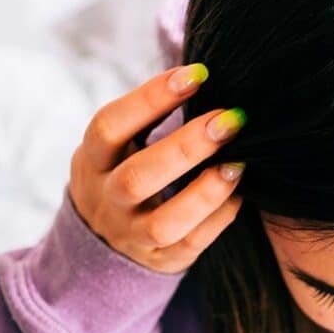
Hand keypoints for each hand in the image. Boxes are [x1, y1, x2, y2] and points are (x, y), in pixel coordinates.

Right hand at [68, 63, 247, 273]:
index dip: (150, 98)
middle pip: (137, 177)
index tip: (197, 73)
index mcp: (93, 160)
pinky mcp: (160, 260)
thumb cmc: (127, 169)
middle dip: (187, 147)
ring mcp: (131, 235)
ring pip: (163, 222)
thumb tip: (202, 71)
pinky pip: (192, 245)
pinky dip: (219, 218)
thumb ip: (151, 114)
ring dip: (206, 192)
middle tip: (229, 120)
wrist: (105, 241)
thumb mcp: (121, 143)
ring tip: (239, 162)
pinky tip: (240, 192)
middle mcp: (106, 200)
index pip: (109, 126)